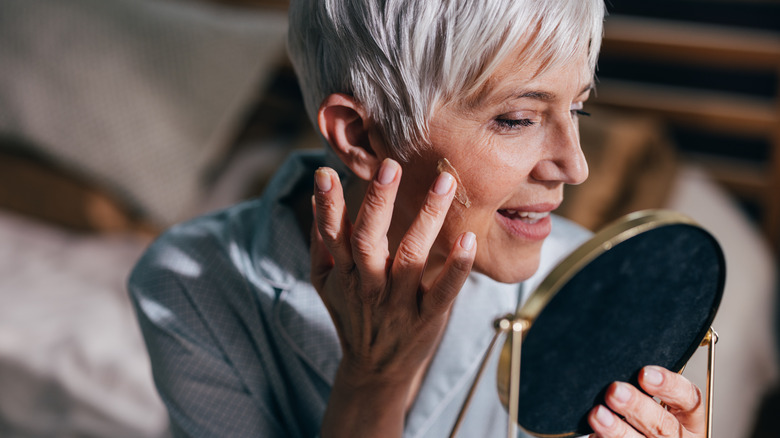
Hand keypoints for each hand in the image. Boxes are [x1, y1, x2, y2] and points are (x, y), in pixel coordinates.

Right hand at [310, 158, 475, 436]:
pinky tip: (468, 237)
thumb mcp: (327, 283)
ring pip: (411, 257)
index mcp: (343, 274)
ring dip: (427, 218)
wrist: (376, 371)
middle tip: (390, 166)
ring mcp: (399, 303)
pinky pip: (444, 291)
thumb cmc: (352, 315)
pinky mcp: (428, 317)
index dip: (327, 205)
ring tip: (444, 182)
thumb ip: (323, 241)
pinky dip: (457, 266)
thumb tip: (317, 195)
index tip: (326, 172)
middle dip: (378, 202)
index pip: (331, 235)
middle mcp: (368, 286)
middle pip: (369, 240)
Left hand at [587, 365, 704, 437]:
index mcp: (690, 417)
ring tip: (597, 414)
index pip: (689, 398)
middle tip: (615, 391)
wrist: (648, 435)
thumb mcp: (662, 400)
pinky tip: (593, 433)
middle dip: (637, 406)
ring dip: (617, 429)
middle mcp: (680, 436)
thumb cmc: (651, 413)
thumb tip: (620, 365)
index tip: (644, 373)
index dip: (668, 385)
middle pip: (663, 424)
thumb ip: (647, 385)